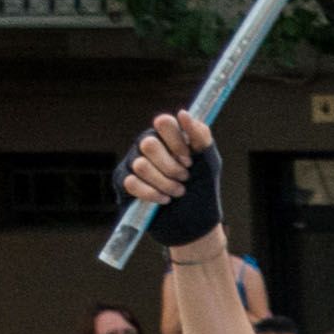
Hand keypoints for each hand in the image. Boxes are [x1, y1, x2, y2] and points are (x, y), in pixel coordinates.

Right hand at [120, 110, 222, 243]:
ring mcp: (133, 162)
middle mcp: (147, 145)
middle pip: (149, 144)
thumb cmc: (202, 188)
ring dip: (165, 184)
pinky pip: (132, 183)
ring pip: (141, 166)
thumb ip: (201, 136)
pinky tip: (164, 200)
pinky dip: (152, 194)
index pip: (163, 122)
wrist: (195, 220)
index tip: (190, 160)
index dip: (177, 142)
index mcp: (168, 136)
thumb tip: (183, 113)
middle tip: (185, 178)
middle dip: (171, 167)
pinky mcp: (123, 182)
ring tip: (177, 191)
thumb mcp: (209, 162)